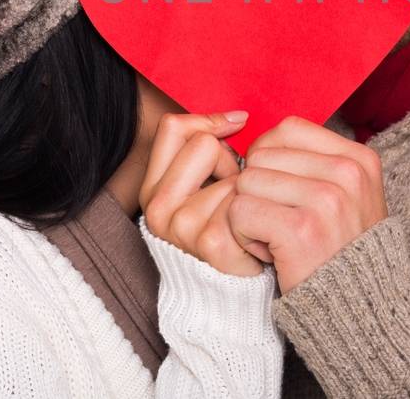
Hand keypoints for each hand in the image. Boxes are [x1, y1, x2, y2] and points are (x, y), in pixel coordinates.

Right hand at [140, 111, 262, 275]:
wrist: (233, 291)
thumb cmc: (227, 229)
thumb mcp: (205, 185)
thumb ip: (208, 149)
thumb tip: (238, 117)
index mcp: (152, 190)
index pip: (174, 127)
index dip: (208, 122)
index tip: (235, 128)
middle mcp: (158, 208)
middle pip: (204, 145)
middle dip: (230, 162)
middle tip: (234, 193)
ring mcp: (182, 227)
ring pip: (231, 174)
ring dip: (248, 191)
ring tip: (245, 219)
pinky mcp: (210, 243)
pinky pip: (245, 201)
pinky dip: (258, 212)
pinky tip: (254, 234)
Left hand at [228, 116, 387, 291]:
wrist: (360, 311)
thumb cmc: (341, 252)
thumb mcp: (347, 196)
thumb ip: (312, 163)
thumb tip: (256, 138)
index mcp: (359, 158)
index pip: (287, 129)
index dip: (270, 159)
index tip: (284, 193)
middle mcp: (346, 173)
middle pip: (261, 155)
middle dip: (259, 191)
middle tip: (284, 225)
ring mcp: (326, 199)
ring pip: (246, 181)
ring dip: (250, 215)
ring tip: (278, 240)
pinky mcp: (300, 229)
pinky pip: (240, 211)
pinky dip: (245, 237)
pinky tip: (271, 254)